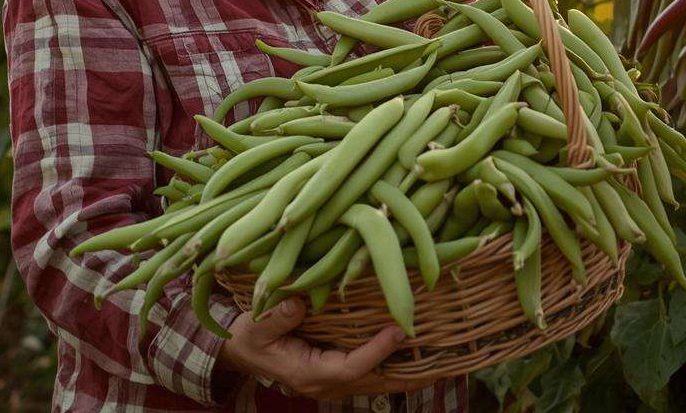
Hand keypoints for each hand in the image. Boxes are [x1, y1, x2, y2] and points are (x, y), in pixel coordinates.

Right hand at [216, 297, 433, 400]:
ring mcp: (334, 382)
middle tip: (443, 362)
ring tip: (442, 362)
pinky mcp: (338, 373)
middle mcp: (327, 383)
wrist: (242, 354)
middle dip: (408, 375)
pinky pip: (373, 374)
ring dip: (408, 374)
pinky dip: (395, 367)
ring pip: (378, 382)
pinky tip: (417, 357)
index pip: (352, 366)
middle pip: (375, 383)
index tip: (400, 329)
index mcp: (309, 373)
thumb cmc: (249, 338)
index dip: (377, 350)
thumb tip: (298, 304)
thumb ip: (276, 318)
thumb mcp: (255, 327)